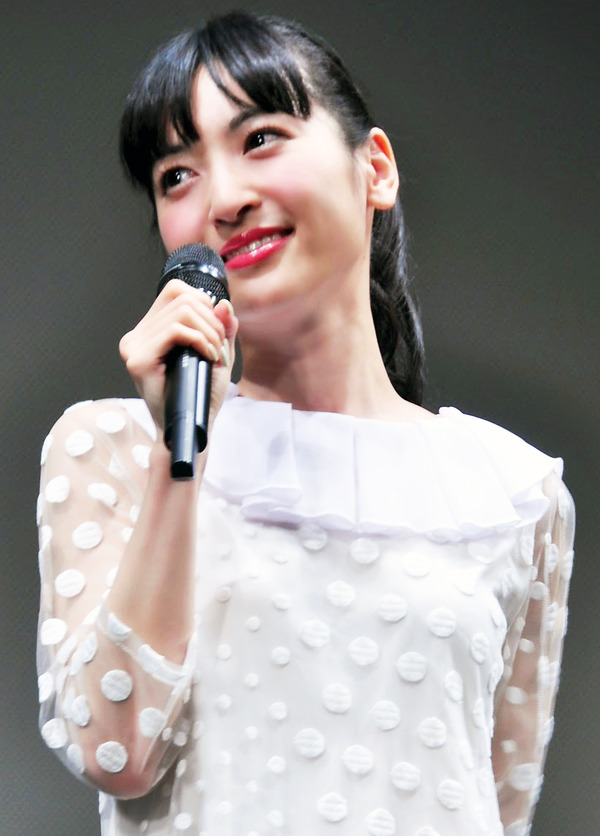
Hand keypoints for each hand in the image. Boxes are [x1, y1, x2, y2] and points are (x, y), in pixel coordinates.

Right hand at [119, 279, 237, 432]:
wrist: (189, 430)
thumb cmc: (200, 397)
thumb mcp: (218, 356)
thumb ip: (223, 329)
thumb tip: (223, 303)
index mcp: (149, 331)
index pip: (175, 291)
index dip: (202, 302)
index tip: (215, 330)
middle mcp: (137, 335)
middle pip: (182, 299)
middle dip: (212, 320)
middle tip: (219, 347)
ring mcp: (134, 347)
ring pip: (182, 312)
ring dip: (209, 331)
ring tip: (215, 354)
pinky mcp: (138, 360)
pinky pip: (175, 331)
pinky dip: (200, 340)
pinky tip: (208, 357)